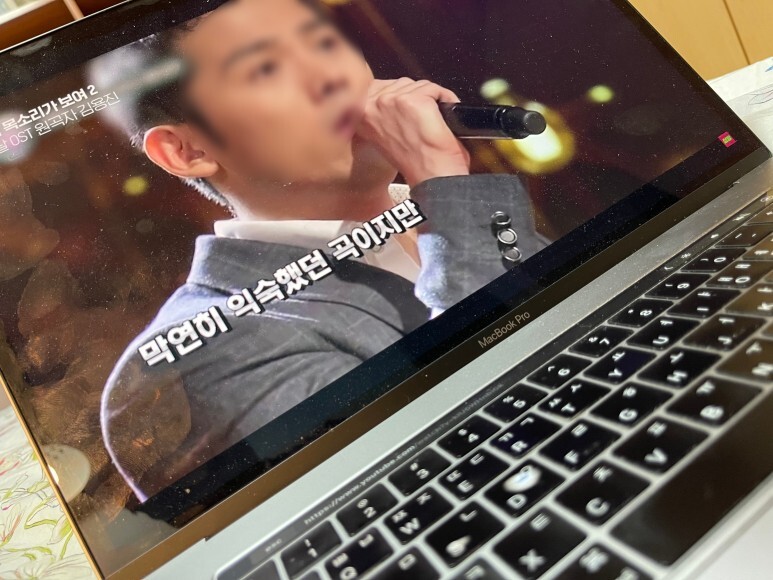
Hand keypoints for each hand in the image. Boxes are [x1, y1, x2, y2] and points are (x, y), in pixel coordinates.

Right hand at [355, 78, 470, 186]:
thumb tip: (388, 95)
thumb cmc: (412, 163)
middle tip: (421, 124)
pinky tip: (441, 121)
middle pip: (401, 84)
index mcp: (358, 115)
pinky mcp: (413, 101)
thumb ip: (379, 111)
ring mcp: (391, 102)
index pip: (376, 85)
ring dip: (432, 101)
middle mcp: (370, 106)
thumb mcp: (382, 133)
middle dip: (417, 99)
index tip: (408, 111)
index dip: (398, 96)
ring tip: (430, 125)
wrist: (431, 176)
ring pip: (418, 86)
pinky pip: (435, 89)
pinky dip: (446, 101)